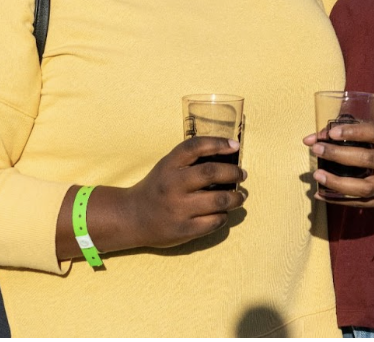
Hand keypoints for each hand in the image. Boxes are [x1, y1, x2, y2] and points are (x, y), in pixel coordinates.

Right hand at [116, 136, 246, 248]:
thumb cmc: (157, 188)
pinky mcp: (184, 230)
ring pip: (219, 200)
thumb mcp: (167, 167)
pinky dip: (224, 215)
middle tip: (242, 175)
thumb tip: (227, 156)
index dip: (218, 143)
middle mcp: (173, 185)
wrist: (132, 217)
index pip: (195, 147)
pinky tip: (223, 212)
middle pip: (211, 173)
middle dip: (233, 173)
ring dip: (236, 197)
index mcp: (168, 165)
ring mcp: (178, 209)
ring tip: (240, 196)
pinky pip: (215, 221)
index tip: (235, 145)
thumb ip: (190, 161)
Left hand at [302, 121, 373, 206]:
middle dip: (338, 155)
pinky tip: (321, 194)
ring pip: (365, 187)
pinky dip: (339, 200)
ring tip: (317, 175)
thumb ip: (348, 132)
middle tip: (317, 150)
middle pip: (367, 160)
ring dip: (337, 182)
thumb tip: (311, 138)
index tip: (332, 133)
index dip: (352, 132)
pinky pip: (362, 203)